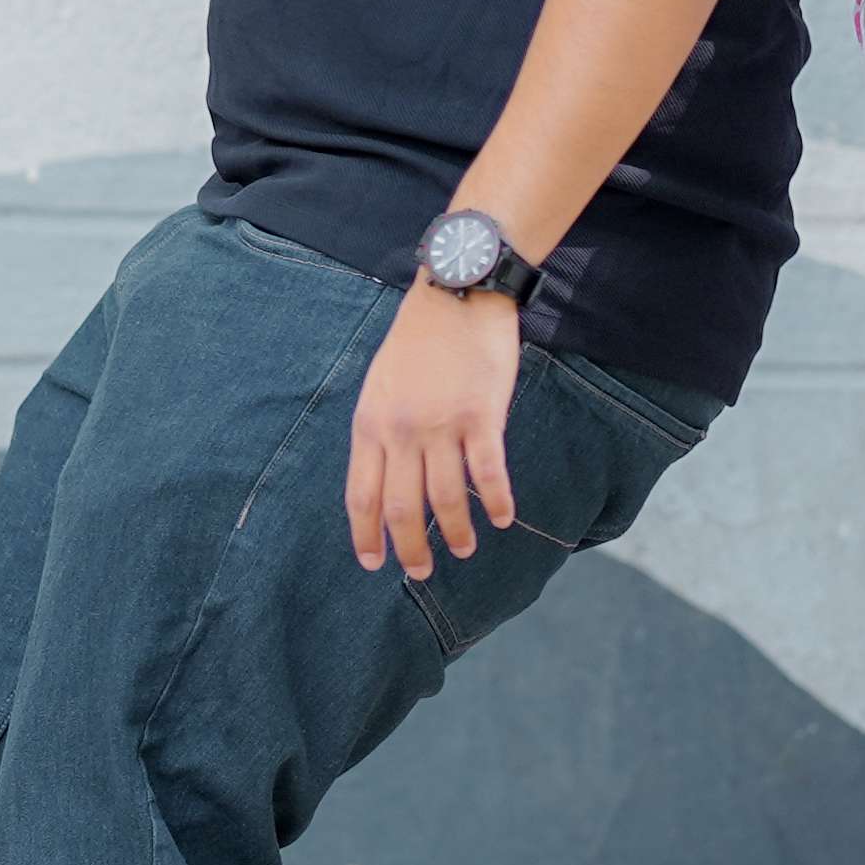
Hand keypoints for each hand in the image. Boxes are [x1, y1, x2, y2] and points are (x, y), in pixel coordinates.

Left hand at [345, 278, 525, 572]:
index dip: (367, 535)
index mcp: (370, 423)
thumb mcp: (380, 384)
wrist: (457, 292)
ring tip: (464, 549)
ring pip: (446, 500)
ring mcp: (442, 425)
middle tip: (421, 572)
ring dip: (456, 533)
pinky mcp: (482, 416)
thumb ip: (381, 430)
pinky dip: (497, 502)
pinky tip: (503, 518)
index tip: (374, 563)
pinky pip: (489, 474)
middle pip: (402, 507)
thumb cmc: (419, 338)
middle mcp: (401, 431)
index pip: (361, 495)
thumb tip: (386, 478)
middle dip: (411, 548)